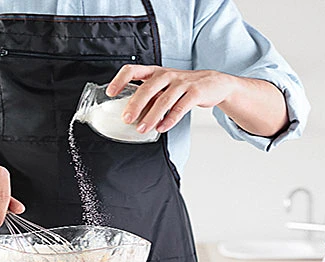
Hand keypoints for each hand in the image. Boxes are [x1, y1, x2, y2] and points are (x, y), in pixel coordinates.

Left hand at [106, 65, 235, 133]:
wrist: (214, 83)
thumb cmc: (183, 86)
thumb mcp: (163, 86)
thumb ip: (149, 97)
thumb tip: (130, 115)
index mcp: (155, 72)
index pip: (133, 70)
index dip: (120, 80)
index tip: (110, 92)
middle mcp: (167, 75)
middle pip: (148, 88)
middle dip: (135, 104)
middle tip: (126, 119)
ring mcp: (182, 83)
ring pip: (164, 100)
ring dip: (152, 116)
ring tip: (142, 129)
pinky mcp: (195, 93)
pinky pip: (180, 107)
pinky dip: (170, 119)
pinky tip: (162, 128)